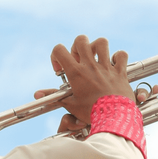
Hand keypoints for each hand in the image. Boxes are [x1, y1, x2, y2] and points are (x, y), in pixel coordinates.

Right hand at [34, 36, 154, 125]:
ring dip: (97, 47)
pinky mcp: (120, 71)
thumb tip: (36, 94)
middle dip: (77, 47)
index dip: (56, 56)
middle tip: (78, 60)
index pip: (59, 49)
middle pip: (81, 40)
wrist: (113, 118)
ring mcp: (106, 67)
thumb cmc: (91, 112)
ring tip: (95, 58)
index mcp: (76, 72)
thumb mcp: (70, 104)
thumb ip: (53, 96)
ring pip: (101, 42)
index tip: (60, 69)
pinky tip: (113, 64)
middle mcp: (90, 65)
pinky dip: (118, 57)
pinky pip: (121, 55)